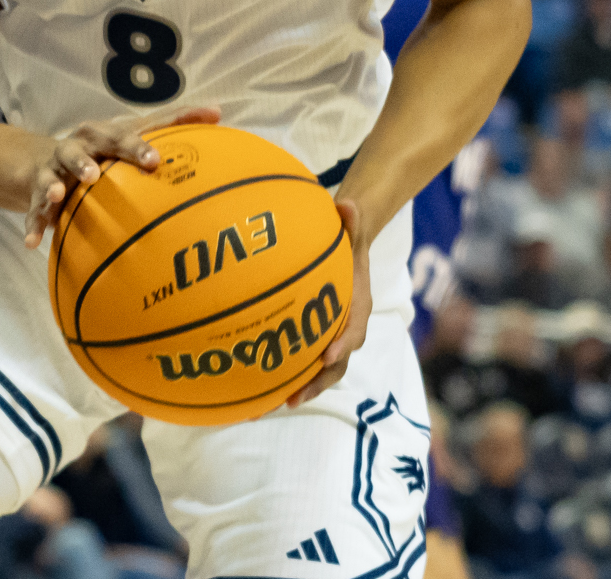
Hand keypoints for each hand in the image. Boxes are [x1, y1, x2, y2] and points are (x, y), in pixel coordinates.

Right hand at [23, 103, 220, 247]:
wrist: (45, 160)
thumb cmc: (105, 148)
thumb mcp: (133, 133)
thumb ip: (174, 123)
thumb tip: (218, 111)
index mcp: (101, 134)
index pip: (120, 136)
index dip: (136, 147)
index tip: (154, 161)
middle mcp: (75, 148)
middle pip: (79, 151)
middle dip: (85, 161)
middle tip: (95, 174)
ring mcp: (54, 171)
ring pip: (51, 177)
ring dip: (53, 186)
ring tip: (56, 197)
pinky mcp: (37, 195)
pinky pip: (34, 212)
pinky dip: (34, 225)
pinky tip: (34, 243)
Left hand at [285, 196, 371, 407]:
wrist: (350, 246)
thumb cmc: (347, 237)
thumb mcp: (352, 227)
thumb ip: (351, 220)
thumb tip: (347, 203)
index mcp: (358, 304)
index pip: (353, 329)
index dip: (342, 344)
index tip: (327, 355)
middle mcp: (346, 326)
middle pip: (335, 363)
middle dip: (315, 383)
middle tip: (291, 398)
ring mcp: (330, 336)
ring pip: (317, 370)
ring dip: (296, 388)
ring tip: (266, 407)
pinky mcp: (314, 338)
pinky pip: (300, 361)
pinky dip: (283, 376)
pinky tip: (252, 390)